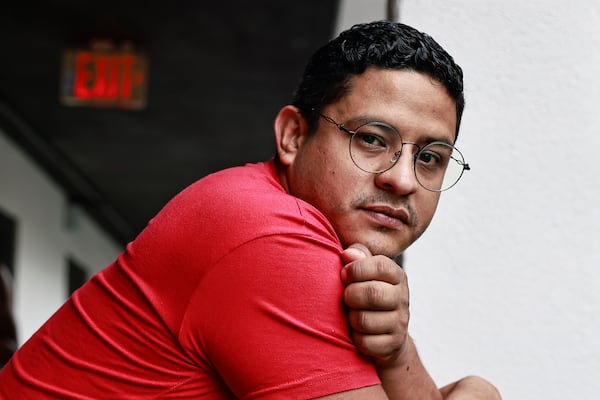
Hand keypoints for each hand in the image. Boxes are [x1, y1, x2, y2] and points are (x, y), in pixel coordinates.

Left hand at [340, 244, 409, 365]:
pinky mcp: (393, 344)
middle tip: (345, 297)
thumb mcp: (365, 272)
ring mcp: (400, 323)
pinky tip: (357, 332)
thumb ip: (358, 257)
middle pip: (372, 293)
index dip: (356, 269)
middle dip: (350, 295)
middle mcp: (402, 298)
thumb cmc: (367, 294)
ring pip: (365, 320)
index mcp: (396, 276)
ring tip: (351, 314)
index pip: (380, 266)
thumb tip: (348, 253)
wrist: (386, 334)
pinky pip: (366, 342)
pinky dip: (356, 338)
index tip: (344, 274)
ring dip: (351, 318)